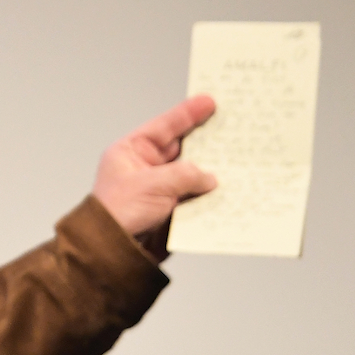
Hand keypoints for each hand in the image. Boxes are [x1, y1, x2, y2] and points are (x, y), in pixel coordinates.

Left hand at [92, 95, 217, 258]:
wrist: (114, 254)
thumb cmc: (118, 215)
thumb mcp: (153, 186)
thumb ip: (185, 175)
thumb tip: (210, 178)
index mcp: (131, 152)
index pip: (164, 127)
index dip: (188, 113)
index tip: (210, 100)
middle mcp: (146, 167)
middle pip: (183, 148)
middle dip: (207, 141)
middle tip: (233, 128)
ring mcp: (159, 189)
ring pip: (193, 174)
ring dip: (213, 171)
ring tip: (240, 159)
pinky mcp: (170, 210)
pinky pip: (196, 197)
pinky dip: (211, 195)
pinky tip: (231, 190)